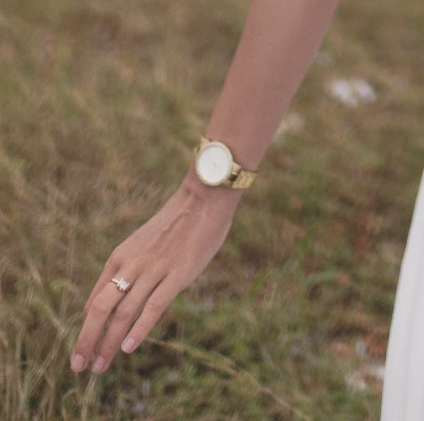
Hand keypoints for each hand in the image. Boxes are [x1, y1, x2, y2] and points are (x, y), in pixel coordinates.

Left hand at [71, 176, 239, 375]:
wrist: (203, 198)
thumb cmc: (174, 224)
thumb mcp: (142, 245)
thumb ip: (128, 270)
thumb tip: (114, 301)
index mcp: (120, 257)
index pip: (94, 301)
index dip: (85, 330)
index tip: (82, 352)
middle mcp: (131, 265)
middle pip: (101, 309)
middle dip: (87, 341)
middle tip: (78, 367)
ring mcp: (154, 270)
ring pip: (124, 313)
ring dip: (109, 343)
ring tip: (100, 367)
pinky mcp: (177, 275)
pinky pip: (154, 306)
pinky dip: (139, 329)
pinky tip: (128, 348)